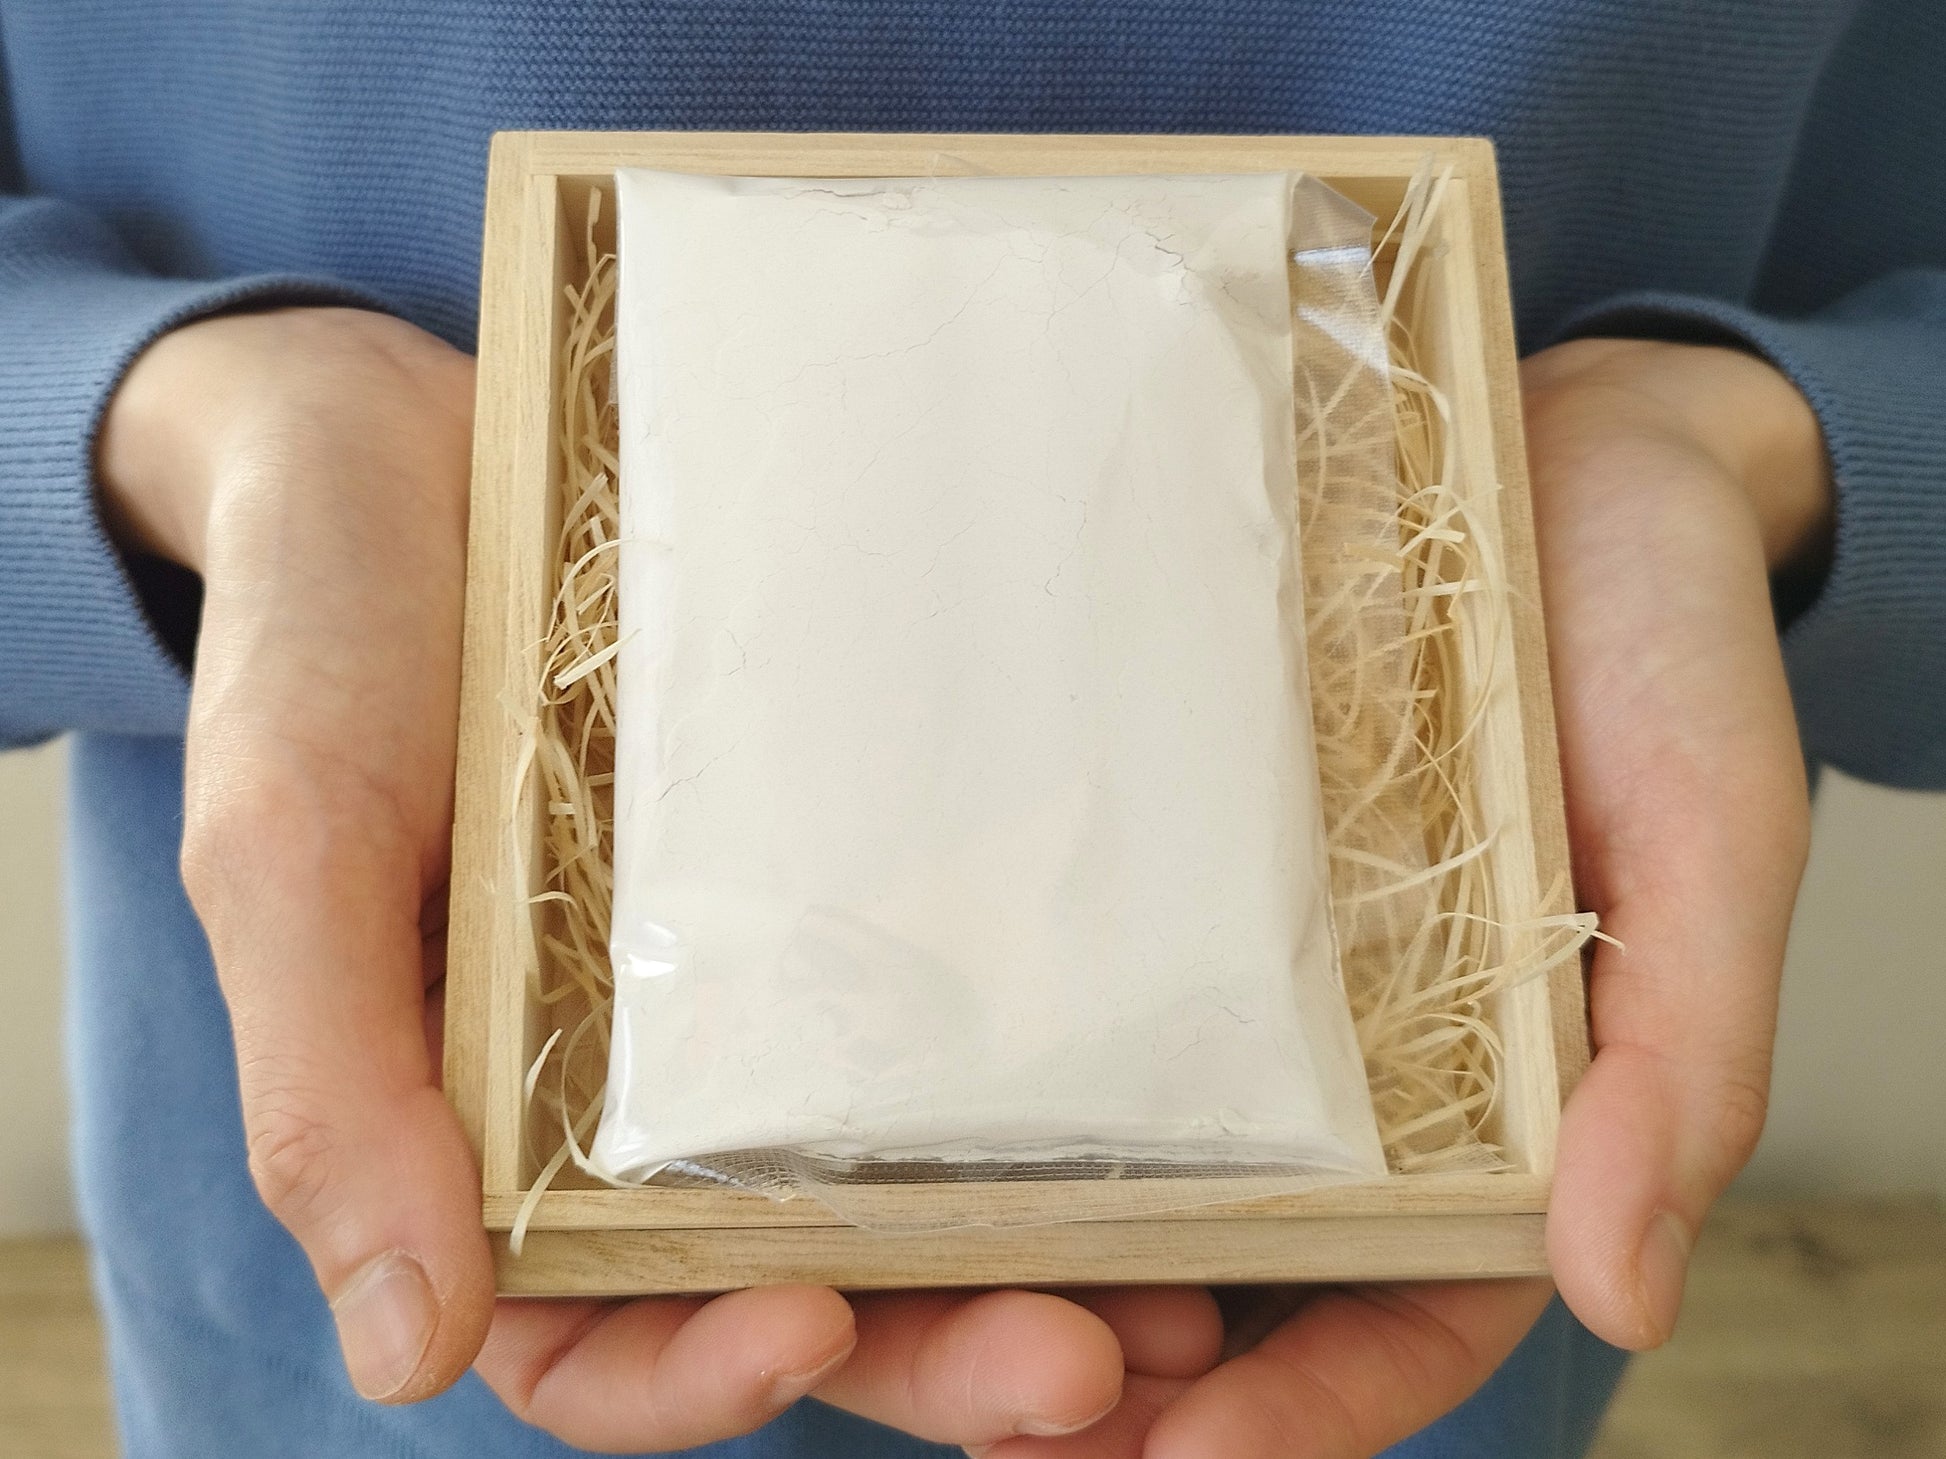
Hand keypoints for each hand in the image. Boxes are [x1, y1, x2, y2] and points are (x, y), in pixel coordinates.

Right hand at [97, 305, 1201, 1450]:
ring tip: (1179, 1298)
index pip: (588, 1334)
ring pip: (891, 1178)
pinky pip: (944, 996)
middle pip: (789, 1282)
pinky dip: (1043, 1070)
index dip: (691, 1373)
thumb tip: (406, 1350)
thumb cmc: (315, 647)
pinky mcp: (838, 875)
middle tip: (1084, 1368)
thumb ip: (330, 1094)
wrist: (403, 443)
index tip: (803, 1328)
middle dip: (927, 1348)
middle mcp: (635, 1094)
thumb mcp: (291, 853)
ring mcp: (752, 988)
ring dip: (1026, 1255)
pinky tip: (1170, 1088)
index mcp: (482, 1131)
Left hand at [958, 337, 1827, 1458]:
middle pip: (1235, 1272)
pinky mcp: (1160, 855)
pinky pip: (1076, 989)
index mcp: (1502, 1104)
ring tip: (901, 1293)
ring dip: (1029, 1247)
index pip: (1402, 1312)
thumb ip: (1683, 1065)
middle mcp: (1356, 1061)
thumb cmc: (1663, 641)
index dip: (1297, 1410)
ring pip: (1134, 1162)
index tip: (1169, 1454)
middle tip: (992, 1400)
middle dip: (1116, 1365)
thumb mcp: (1708, 846)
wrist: (1569, 441)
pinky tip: (893, 1087)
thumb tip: (1620, 1291)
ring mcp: (1245, 964)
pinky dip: (999, 1066)